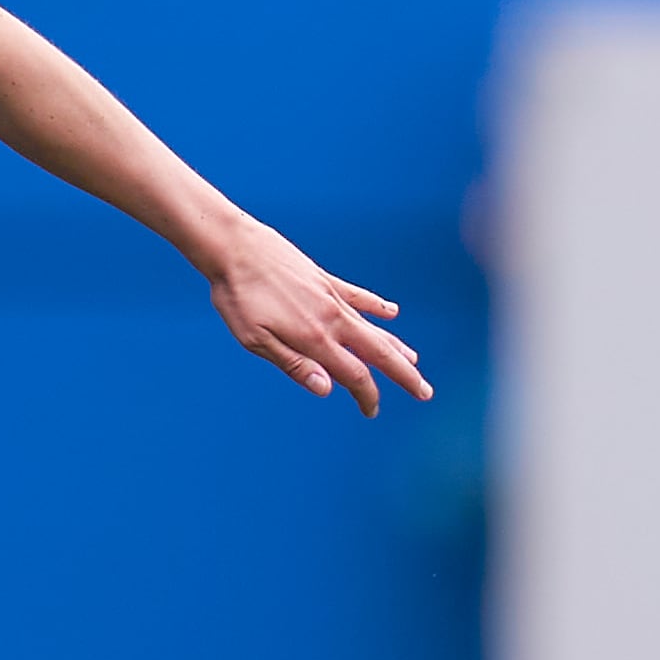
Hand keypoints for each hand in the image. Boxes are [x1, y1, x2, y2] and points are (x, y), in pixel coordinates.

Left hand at [203, 218, 431, 416]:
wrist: (234, 248)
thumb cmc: (238, 297)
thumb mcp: (255, 339)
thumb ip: (294, 364)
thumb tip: (327, 389)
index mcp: (314, 338)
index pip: (354, 374)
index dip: (367, 396)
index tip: (371, 411)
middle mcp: (331, 318)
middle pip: (378, 352)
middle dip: (404, 374)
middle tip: (425, 392)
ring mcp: (331, 296)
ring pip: (372, 327)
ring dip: (395, 346)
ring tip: (414, 360)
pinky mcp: (324, 279)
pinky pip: (358, 296)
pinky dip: (377, 306)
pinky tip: (392, 312)